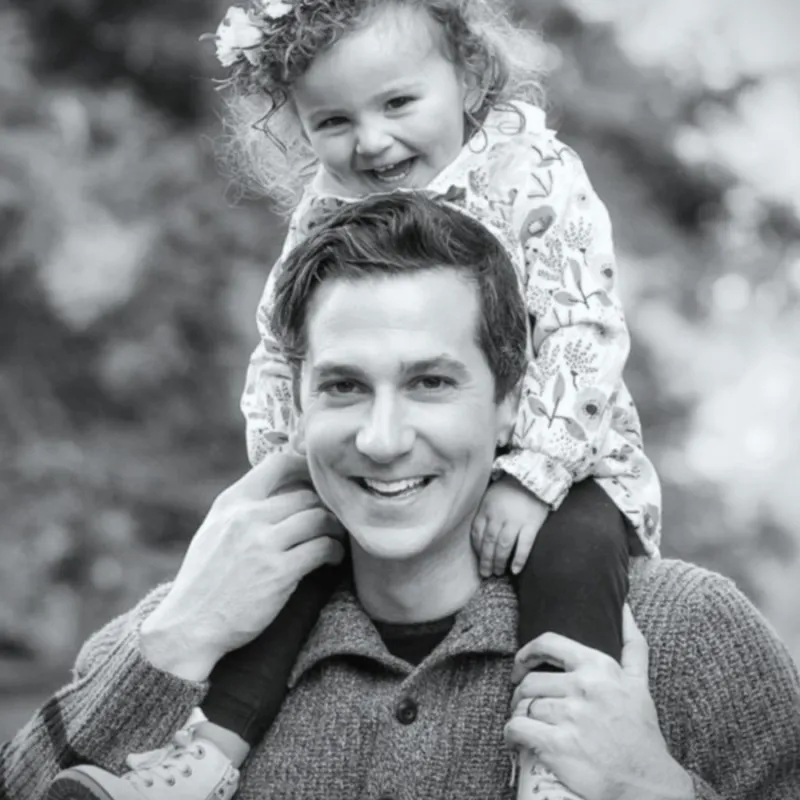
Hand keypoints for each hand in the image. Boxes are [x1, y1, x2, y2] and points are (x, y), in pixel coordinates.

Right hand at [140, 453, 345, 680]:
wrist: (188, 626)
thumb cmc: (205, 580)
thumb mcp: (215, 530)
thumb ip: (244, 509)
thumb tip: (283, 491)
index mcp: (231, 502)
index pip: (277, 464)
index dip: (306, 467)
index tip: (319, 480)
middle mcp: (247, 517)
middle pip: (306, 494)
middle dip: (326, 506)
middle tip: (334, 519)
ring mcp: (263, 544)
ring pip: (319, 518)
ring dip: (334, 528)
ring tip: (335, 539)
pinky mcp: (279, 572)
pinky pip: (322, 547)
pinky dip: (334, 550)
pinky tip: (332, 557)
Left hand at [471, 474, 548, 576]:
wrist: (535, 475)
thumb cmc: (511, 487)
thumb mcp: (491, 495)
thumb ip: (485, 512)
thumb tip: (480, 533)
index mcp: (487, 508)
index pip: (477, 533)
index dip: (477, 549)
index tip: (478, 560)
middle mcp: (498, 516)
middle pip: (489, 542)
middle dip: (486, 560)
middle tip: (486, 574)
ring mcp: (515, 520)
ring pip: (503, 546)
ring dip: (499, 562)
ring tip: (498, 572)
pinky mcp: (532, 524)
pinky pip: (524, 545)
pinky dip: (519, 558)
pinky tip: (515, 570)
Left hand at [504, 606, 693, 799]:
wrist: (648, 785)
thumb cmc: (641, 733)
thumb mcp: (639, 683)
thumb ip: (632, 643)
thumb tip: (624, 607)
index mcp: (599, 667)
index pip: (548, 644)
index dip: (526, 653)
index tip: (520, 665)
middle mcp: (583, 687)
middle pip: (531, 681)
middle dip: (522, 694)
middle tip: (525, 706)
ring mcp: (570, 716)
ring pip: (523, 705)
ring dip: (518, 715)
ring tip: (526, 724)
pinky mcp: (557, 745)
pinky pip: (517, 728)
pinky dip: (511, 734)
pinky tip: (516, 740)